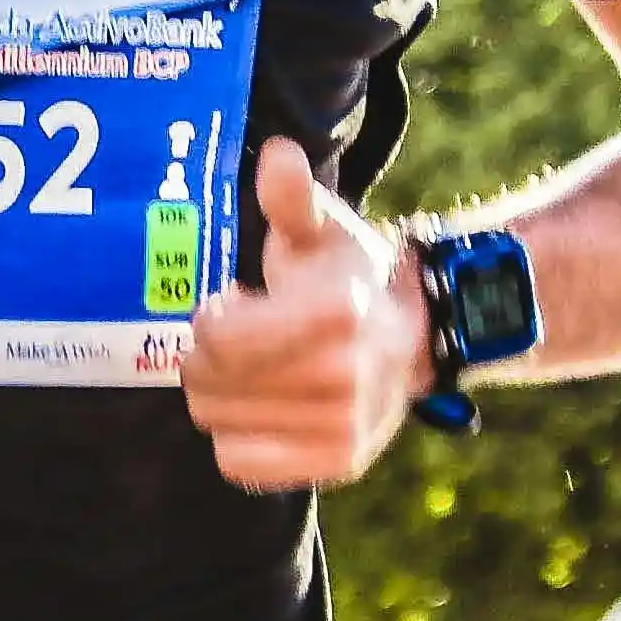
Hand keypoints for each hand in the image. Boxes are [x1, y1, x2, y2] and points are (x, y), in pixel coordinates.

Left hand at [181, 138, 433, 492]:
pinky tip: (261, 406)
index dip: (212, 318)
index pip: (222, 339)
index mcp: (339, 314)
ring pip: (219, 424)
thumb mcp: (323, 231)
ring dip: (221, 393)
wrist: (413, 338)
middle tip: (237, 337)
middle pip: (210, 383)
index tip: (233, 302)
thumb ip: (294, 198)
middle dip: (206, 355)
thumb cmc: (350, 279)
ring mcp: (345, 428)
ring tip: (255, 367)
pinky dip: (236, 437)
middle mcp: (347, 377)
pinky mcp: (337, 465)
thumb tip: (278, 155)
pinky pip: (239, 464)